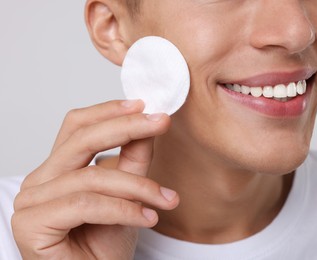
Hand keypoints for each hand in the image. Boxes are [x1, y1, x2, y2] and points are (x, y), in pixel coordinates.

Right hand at [12, 100, 178, 258]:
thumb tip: (150, 123)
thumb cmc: (105, 245)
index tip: (144, 105)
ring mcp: (31, 201)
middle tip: (161, 123)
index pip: (78, 126)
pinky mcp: (31, 223)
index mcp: (58, 169)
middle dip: (126, 128)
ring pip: (91, 177)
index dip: (109, 111)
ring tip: (166, 199)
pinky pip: (85, 204)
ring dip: (137, 186)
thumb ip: (134, 158)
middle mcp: (40, 180)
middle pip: (81, 139)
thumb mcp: (128, 194)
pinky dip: (122, 209)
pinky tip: (147, 218)